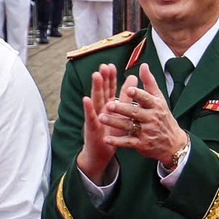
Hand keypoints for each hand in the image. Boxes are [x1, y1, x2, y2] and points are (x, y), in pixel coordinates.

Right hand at [77, 63, 122, 181]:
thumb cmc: (110, 133)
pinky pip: (90, 117)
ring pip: (95, 101)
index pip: (109, 90)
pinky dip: (88, 108)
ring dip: (95, 88)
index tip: (111, 65)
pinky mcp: (91, 128)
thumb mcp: (119, 115)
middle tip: (103, 66)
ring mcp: (94, 118)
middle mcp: (99, 110)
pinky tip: (86, 99)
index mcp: (107, 106)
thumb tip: (132, 78)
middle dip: (103, 79)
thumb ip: (124, 97)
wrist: (100, 153)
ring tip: (96, 76)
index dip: (110, 78)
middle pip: (102, 92)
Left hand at [101, 65, 189, 168]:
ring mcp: (147, 133)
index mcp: (155, 106)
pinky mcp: (142, 145)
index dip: (138, 95)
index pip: (146, 99)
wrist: (174, 144)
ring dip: (114, 123)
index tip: (129, 90)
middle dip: (122, 109)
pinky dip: (117, 142)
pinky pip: (128, 143)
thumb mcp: (160, 99)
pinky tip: (106, 139)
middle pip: (135, 113)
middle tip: (109, 104)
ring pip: (129, 127)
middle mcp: (152, 119)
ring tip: (101, 118)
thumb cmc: (163, 117)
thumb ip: (150, 82)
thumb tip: (143, 65)